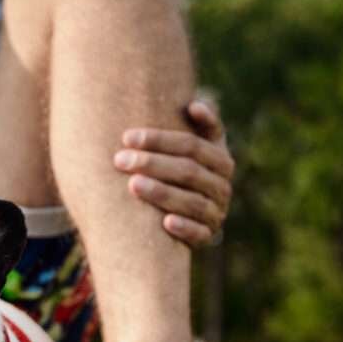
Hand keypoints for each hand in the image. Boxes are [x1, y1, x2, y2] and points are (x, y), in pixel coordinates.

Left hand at [114, 99, 234, 246]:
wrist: (183, 214)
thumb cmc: (176, 169)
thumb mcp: (187, 147)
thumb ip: (192, 126)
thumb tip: (194, 106)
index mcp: (220, 158)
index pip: (192, 145)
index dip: (160, 139)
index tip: (127, 137)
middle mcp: (222, 185)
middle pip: (189, 171)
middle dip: (152, 163)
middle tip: (120, 160)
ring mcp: (216, 212)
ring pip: (193, 201)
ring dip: (162, 193)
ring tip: (132, 185)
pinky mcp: (207, 235)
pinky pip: (200, 233)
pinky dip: (184, 228)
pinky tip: (165, 223)